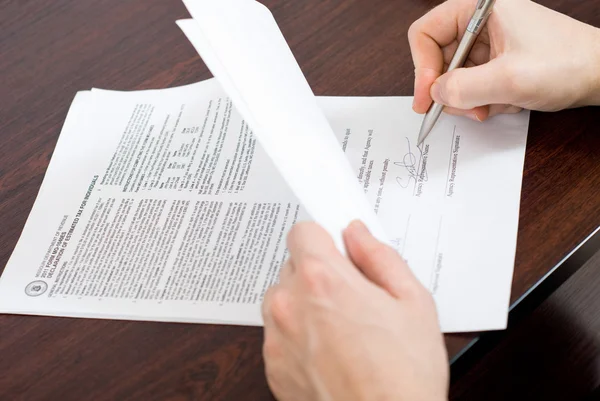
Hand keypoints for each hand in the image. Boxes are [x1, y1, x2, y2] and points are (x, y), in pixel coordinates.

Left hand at [261, 221, 448, 400]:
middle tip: (353, 296)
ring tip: (343, 329)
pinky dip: (299, 335)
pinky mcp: (272, 365)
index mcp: (323, 280)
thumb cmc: (403, 376)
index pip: (303, 230)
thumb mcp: (412, 302)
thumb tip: (358, 234)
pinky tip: (331, 352)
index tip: (336, 245)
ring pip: (284, 299)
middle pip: (294, 265)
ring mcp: (276, 337)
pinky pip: (279, 332)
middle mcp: (289, 304)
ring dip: (305, 304)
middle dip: (320, 273)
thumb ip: (380, 257)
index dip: (324, 236)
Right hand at [409, 0, 599, 120]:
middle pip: (438, 59)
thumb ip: (463, 88)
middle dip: (451, 90)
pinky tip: (507, 102)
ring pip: (454, 77)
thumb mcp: (508, 80)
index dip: (422, 67)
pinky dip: (485, 100)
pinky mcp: (496, 60)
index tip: (428, 97)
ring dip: (470, 99)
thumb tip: (435, 94)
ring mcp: (489, 42)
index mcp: (479, 8)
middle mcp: (480, 22)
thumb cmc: (567, 63)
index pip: (426, 33)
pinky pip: (473, 85)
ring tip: (494, 106)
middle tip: (466, 109)